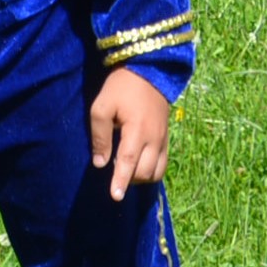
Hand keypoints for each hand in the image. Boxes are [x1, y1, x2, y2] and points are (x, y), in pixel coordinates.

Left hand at [87, 69, 172, 202]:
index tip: (115, 196)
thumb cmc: (120, 88)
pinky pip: (163, 163)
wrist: (149, 71)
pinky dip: (151, 171)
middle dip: (129, 179)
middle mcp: (154, 139)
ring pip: (156, 172)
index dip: (121, 181)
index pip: (128, 162)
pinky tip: (139, 166)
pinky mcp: (167, 138)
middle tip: (114, 174)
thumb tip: (100, 163)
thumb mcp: (102, 107)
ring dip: (141, 177)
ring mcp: (163, 139)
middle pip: (144, 172)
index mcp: (137, 130)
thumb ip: (100, 136)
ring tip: (126, 170)